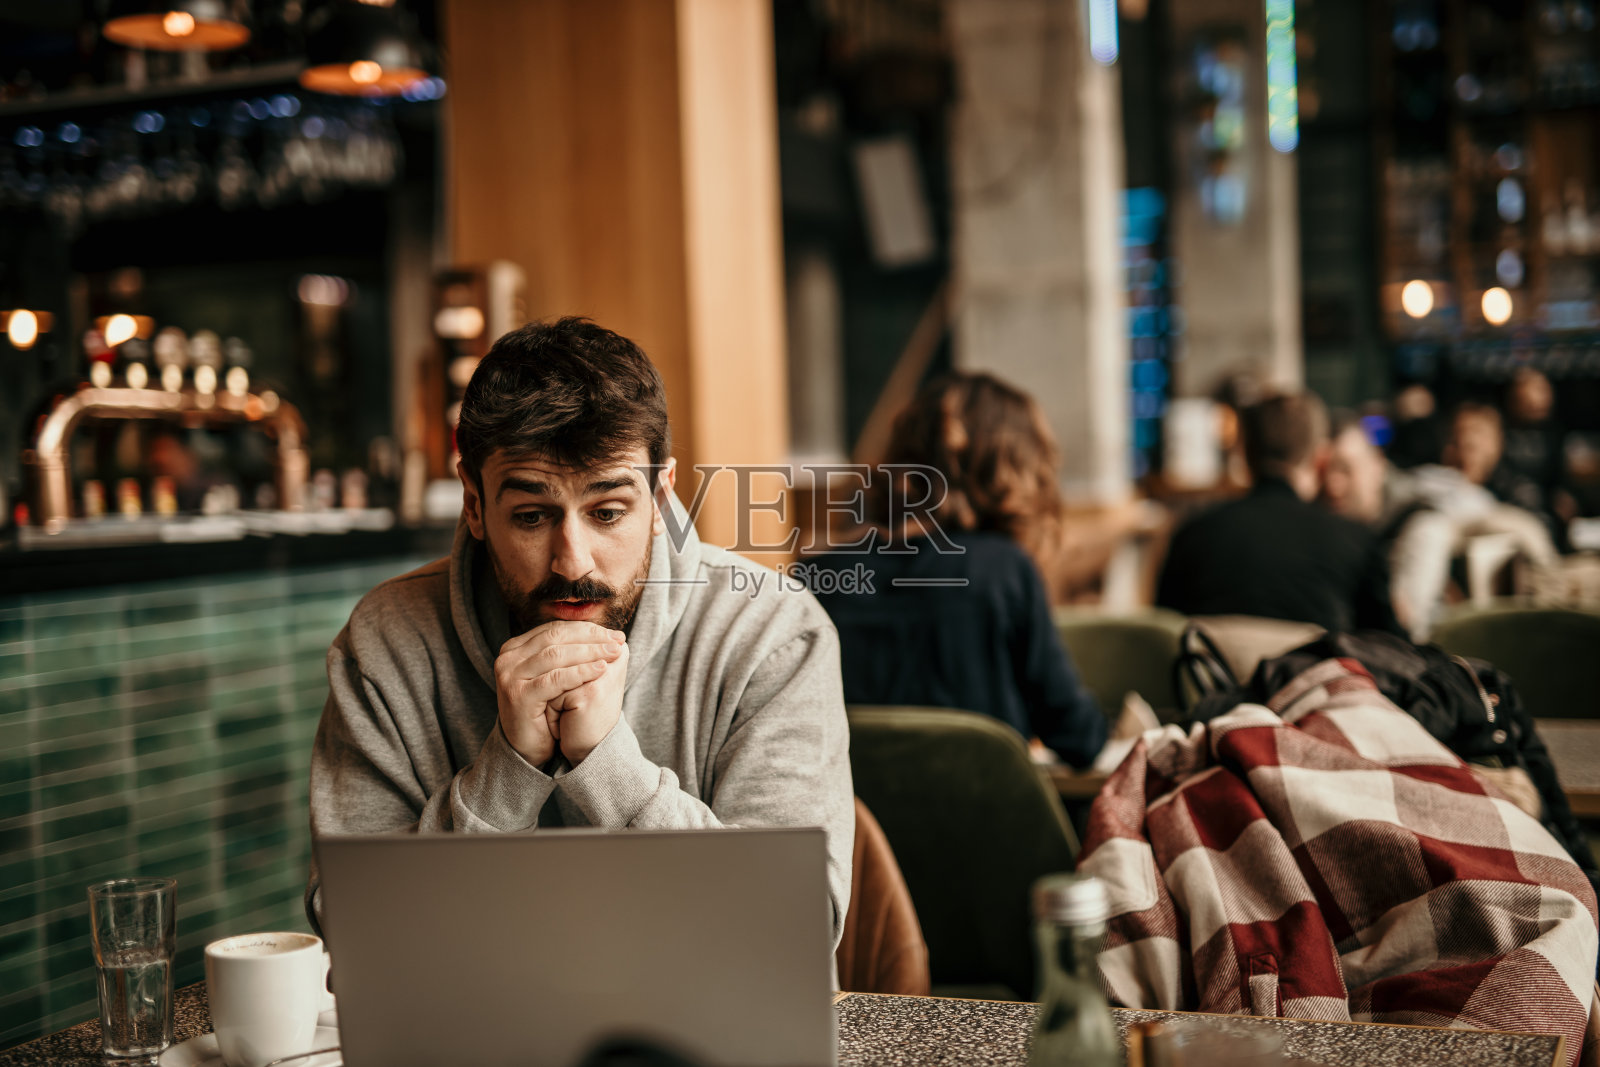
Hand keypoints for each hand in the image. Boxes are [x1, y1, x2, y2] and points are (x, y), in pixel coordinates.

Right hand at [493, 621, 624, 766]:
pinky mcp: (519, 696)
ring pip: (556, 655)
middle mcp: (507, 659)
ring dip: (590, 652)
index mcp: (515, 648)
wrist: (527, 748)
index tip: (614, 633)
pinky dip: (581, 672)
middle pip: (556, 638)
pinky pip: (555, 679)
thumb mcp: (554, 676)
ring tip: (614, 652)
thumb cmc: (545, 711)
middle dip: (591, 637)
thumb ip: (568, 653)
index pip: (555, 629)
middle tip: (618, 640)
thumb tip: (607, 633)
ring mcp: (510, 676)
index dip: (587, 629)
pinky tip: (601, 669)